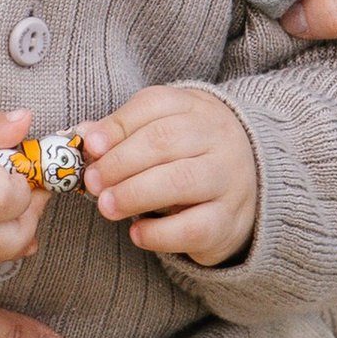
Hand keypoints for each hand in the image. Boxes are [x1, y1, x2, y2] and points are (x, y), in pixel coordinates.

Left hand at [78, 84, 256, 263]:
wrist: (253, 188)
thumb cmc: (192, 156)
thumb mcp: (163, 133)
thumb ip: (123, 133)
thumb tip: (83, 136)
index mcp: (197, 108)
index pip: (154, 105)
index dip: (118, 126)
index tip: (90, 146)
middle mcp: (218, 138)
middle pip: (164, 141)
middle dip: (120, 162)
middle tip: (92, 182)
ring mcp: (228, 179)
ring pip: (180, 181)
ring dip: (134, 194)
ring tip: (106, 206)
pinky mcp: (229, 221)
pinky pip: (192, 227)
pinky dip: (158, 232)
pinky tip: (137, 232)